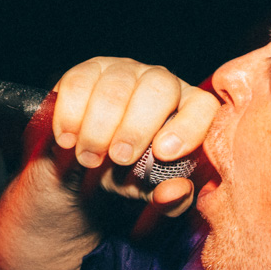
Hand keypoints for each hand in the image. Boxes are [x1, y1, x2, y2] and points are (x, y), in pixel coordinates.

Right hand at [49, 57, 216, 218]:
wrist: (86, 169)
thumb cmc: (130, 176)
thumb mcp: (151, 193)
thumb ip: (170, 198)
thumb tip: (178, 191)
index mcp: (188, 108)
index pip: (202, 106)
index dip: (187, 126)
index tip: (164, 153)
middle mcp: (161, 82)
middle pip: (159, 87)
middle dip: (136, 127)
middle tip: (119, 159)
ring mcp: (124, 71)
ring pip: (115, 86)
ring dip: (99, 128)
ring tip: (90, 158)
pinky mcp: (87, 71)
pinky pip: (78, 83)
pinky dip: (70, 116)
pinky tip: (67, 140)